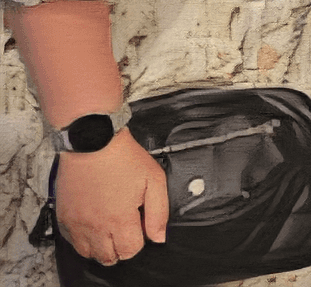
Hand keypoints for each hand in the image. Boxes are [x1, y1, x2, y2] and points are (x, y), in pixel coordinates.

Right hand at [55, 127, 168, 265]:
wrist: (93, 141)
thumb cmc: (123, 158)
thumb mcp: (154, 180)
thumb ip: (159, 212)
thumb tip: (158, 236)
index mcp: (120, 219)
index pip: (130, 251)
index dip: (139, 241)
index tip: (139, 226)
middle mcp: (96, 226)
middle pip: (108, 257)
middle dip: (120, 248)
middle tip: (125, 229)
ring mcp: (77, 223)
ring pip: (88, 253)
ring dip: (100, 246)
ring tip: (109, 227)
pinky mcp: (64, 217)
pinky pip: (71, 241)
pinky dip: (82, 238)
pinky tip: (93, 223)